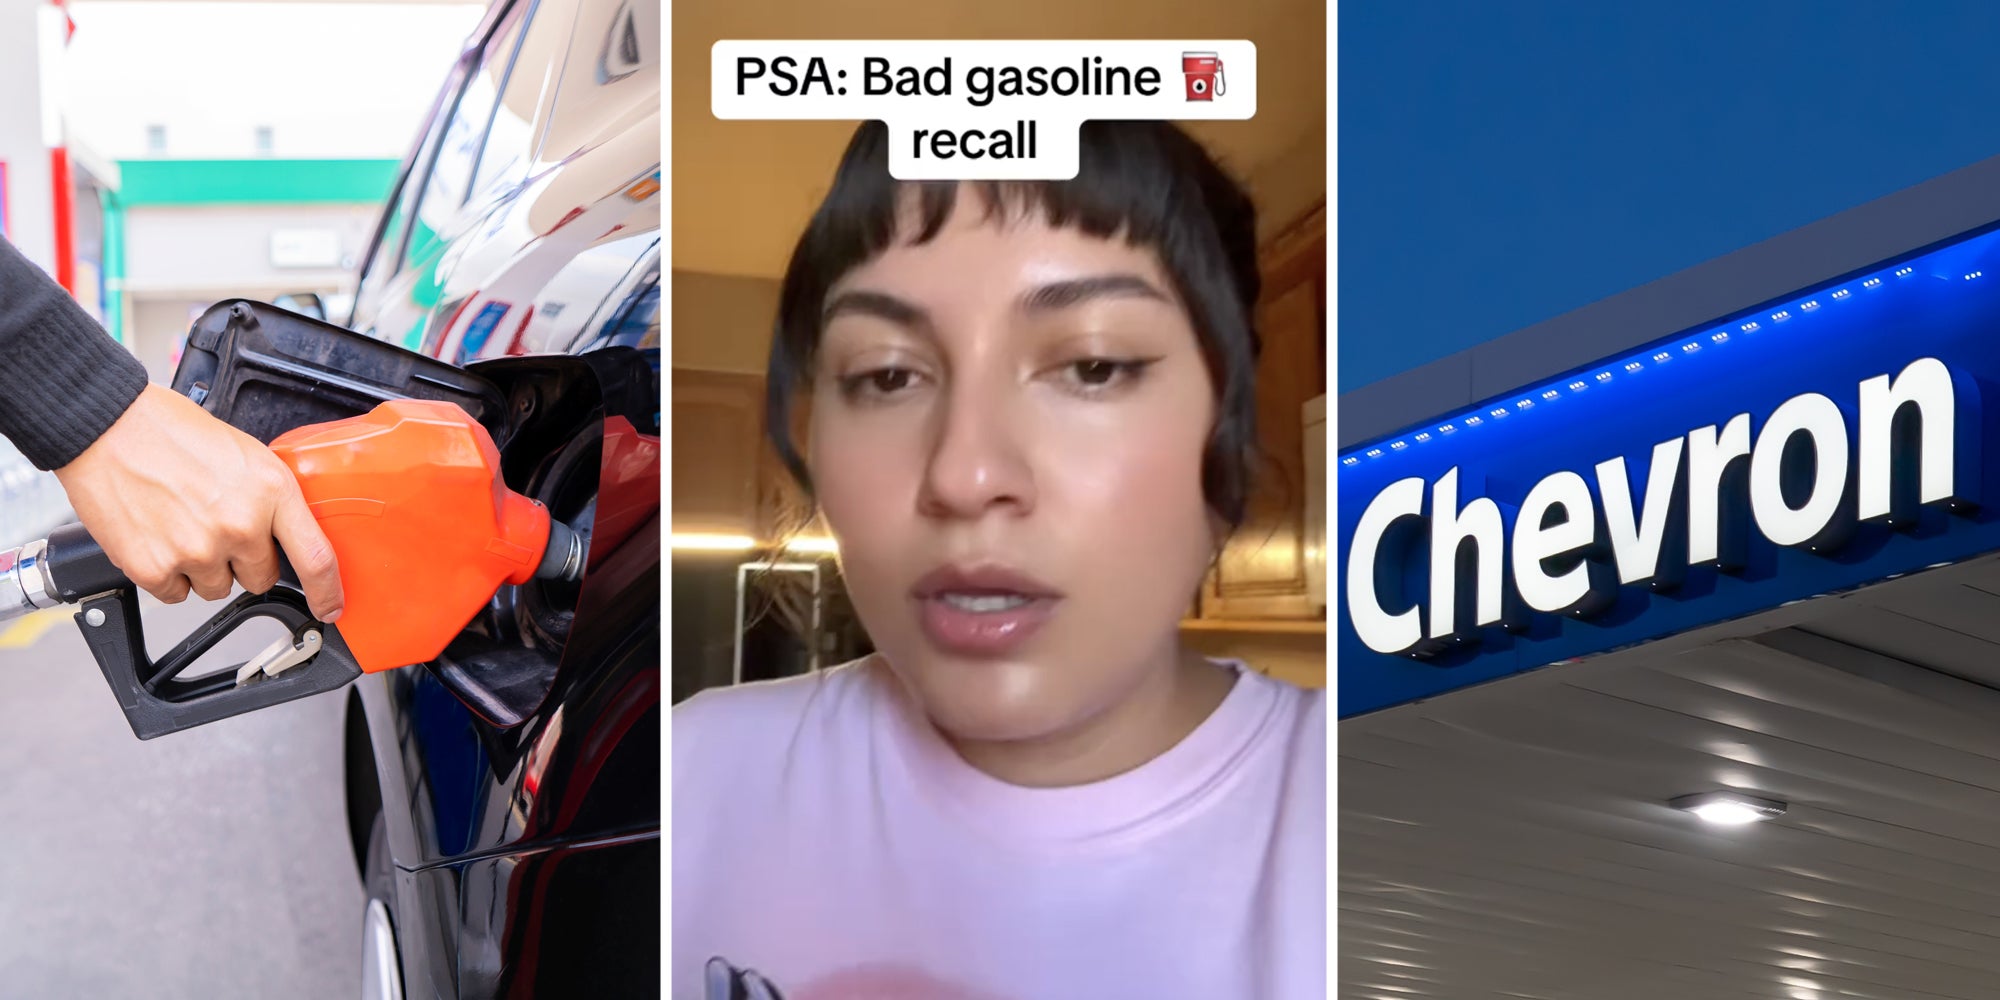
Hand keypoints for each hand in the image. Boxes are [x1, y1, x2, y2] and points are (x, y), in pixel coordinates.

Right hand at [53, 384, 343, 620]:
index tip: (330, 606)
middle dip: (245, 560)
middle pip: (261, 578)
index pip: (316, 558)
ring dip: (205, 568)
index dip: (327, 591)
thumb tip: (285, 531)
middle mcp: (239, 526)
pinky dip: (168, 573)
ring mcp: (197, 550)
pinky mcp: (155, 567)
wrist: (108, 428)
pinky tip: (160, 536)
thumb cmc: (172, 432)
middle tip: (218, 525)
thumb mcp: (247, 454)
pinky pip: (176, 593)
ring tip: (183, 524)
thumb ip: (270, 497)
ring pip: (217, 588)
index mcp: (271, 492)